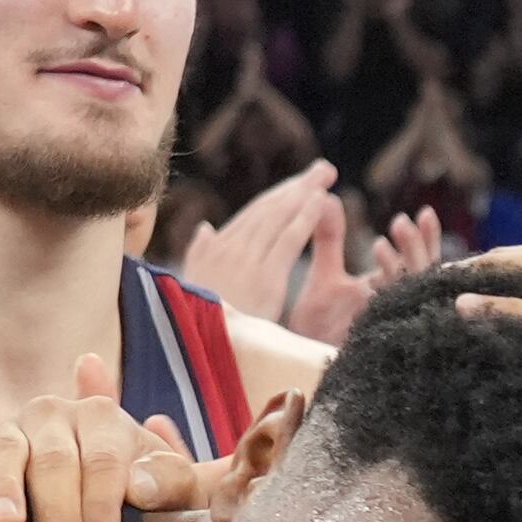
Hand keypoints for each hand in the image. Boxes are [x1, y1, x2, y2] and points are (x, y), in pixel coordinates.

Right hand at [0, 353, 217, 521]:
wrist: (103, 498)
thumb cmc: (141, 497)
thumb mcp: (172, 488)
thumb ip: (174, 482)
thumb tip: (140, 486)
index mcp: (102, 416)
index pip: (102, 459)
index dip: (102, 502)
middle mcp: (52, 413)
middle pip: (53, 460)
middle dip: (58, 511)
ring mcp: (9, 428)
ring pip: (3, 451)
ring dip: (3, 487)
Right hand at [178, 160, 340, 323]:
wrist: (195, 353)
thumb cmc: (197, 325)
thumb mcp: (195, 287)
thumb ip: (201, 255)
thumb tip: (206, 228)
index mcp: (215, 250)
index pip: (252, 216)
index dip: (279, 197)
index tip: (299, 184)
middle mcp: (230, 248)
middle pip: (268, 209)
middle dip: (297, 187)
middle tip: (323, 169)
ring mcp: (247, 261)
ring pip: (279, 217)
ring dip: (304, 193)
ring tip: (326, 175)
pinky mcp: (264, 278)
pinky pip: (288, 239)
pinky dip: (305, 217)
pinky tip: (322, 200)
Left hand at [292, 202, 446, 345]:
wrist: (296, 364)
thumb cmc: (315, 326)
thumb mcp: (323, 275)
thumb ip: (328, 239)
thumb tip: (327, 197)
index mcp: (390, 290)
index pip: (419, 261)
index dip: (425, 239)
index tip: (425, 212)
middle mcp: (397, 308)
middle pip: (422, 276)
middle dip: (416, 249)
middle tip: (401, 222)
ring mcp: (390, 327)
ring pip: (411, 295)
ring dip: (402, 266)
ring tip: (385, 240)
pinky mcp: (377, 346)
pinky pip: (390, 321)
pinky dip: (383, 297)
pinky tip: (373, 280)